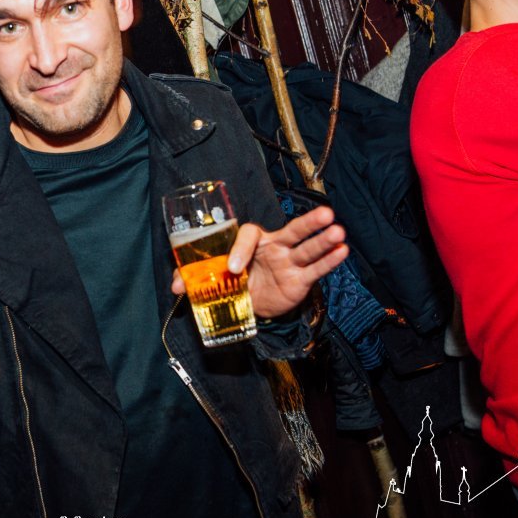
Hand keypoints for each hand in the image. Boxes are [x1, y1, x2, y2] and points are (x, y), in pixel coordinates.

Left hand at [172, 206, 346, 318]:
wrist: (251, 305)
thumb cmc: (233, 282)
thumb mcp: (211, 278)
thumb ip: (193, 278)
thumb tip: (176, 287)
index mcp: (250, 242)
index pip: (248, 235)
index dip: (240, 250)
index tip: (233, 269)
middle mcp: (274, 247)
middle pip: (293, 230)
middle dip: (308, 223)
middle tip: (324, 213)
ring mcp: (289, 262)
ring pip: (308, 248)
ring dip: (324, 239)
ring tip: (338, 231)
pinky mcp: (300, 280)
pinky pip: (315, 270)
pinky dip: (328, 261)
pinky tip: (341, 251)